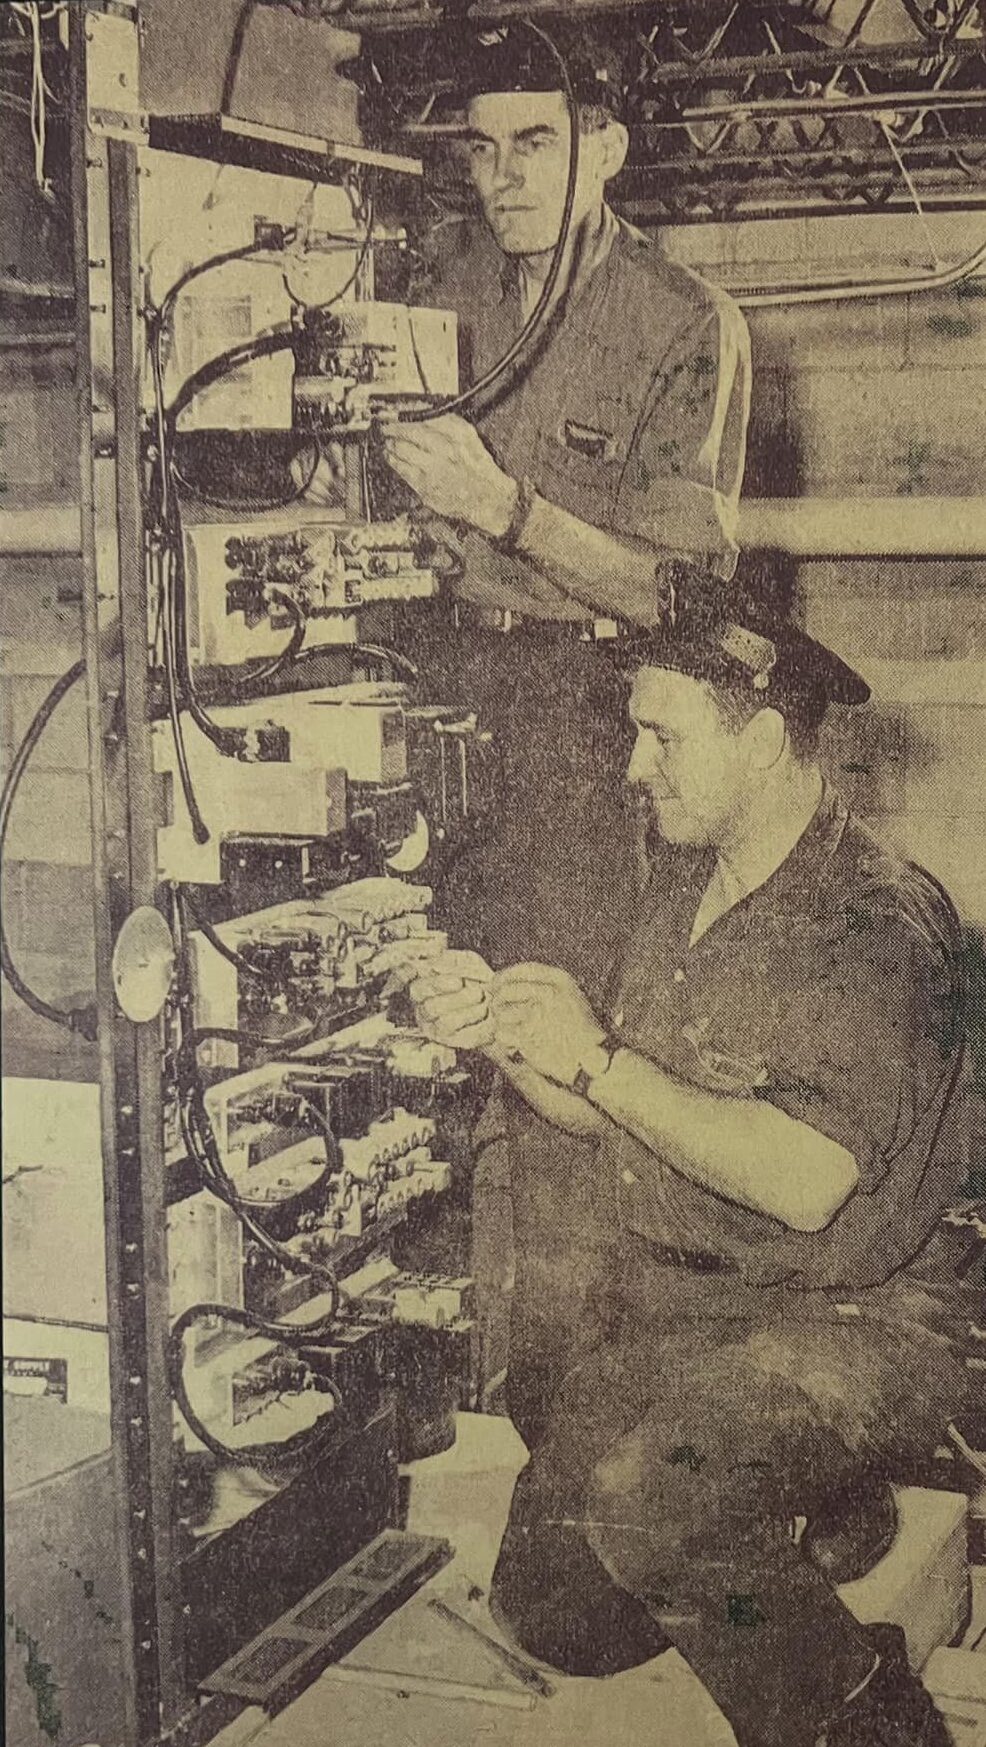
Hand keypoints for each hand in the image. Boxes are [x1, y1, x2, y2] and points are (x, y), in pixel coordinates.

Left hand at [380, 414, 518, 538]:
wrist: (488, 499)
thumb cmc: (479, 469)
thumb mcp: (470, 438)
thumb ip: (449, 424)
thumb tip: (424, 414)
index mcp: (459, 434)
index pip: (425, 418)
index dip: (406, 416)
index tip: (397, 415)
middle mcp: (446, 449)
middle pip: (410, 432)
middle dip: (394, 428)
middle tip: (386, 427)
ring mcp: (434, 469)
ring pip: (402, 449)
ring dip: (391, 444)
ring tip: (387, 442)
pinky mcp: (426, 486)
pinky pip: (402, 469)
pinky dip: (393, 461)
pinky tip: (390, 457)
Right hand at [407, 949, 495, 1052]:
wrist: (497, 1000)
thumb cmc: (476, 977)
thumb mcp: (466, 961)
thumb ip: (453, 960)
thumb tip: (437, 964)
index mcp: (423, 988)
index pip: (418, 988)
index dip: (436, 985)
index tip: (458, 981)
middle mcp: (424, 1010)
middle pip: (431, 1008)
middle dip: (458, 999)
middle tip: (479, 993)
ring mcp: (436, 1029)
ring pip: (445, 1024)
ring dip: (469, 1013)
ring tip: (486, 1005)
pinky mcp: (453, 1042)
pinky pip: (462, 1038)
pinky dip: (480, 1027)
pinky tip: (491, 1018)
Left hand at [491, 964, 607, 1088]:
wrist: (592, 1059)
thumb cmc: (578, 1029)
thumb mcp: (569, 997)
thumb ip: (542, 986)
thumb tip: (505, 982)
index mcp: (561, 981)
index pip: (523, 970)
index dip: (504, 976)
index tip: (495, 983)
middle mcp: (549, 994)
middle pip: (506, 990)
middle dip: (497, 1001)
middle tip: (497, 1008)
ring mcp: (538, 1015)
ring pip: (500, 1012)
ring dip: (500, 1021)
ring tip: (511, 1028)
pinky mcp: (529, 1037)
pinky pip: (502, 1033)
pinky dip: (504, 1038)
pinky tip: (514, 1041)